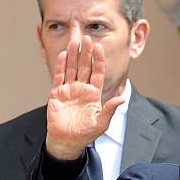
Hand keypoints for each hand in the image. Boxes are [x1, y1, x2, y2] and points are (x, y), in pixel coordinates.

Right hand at [45, 36, 124, 159]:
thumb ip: (110, 109)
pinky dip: (61, 65)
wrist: (67, 141)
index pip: (97, 73)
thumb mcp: (101, 122)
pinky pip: (59, 77)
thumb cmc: (86, 133)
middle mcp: (82, 89)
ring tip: (75, 41)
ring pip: (72, 69)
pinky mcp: (57, 93)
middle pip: (85, 67)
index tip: (99, 47)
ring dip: (74, 55)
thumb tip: (122, 99)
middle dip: (86, 53)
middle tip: (87, 38)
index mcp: (94, 94)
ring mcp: (69, 90)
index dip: (98, 61)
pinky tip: (64, 54)